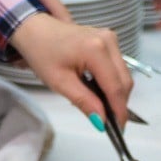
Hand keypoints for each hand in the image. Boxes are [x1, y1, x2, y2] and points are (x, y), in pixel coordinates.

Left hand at [9, 13, 132, 125]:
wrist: (36, 30)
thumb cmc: (43, 54)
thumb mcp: (60, 83)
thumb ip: (84, 102)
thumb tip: (101, 122)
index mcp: (96, 50)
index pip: (115, 87)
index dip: (119, 111)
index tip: (118, 130)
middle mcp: (109, 41)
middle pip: (124, 81)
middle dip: (119, 104)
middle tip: (109, 123)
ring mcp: (111, 38)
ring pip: (123, 75)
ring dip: (116, 94)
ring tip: (101, 108)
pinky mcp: (109, 40)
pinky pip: (117, 67)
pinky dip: (111, 82)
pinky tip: (99, 92)